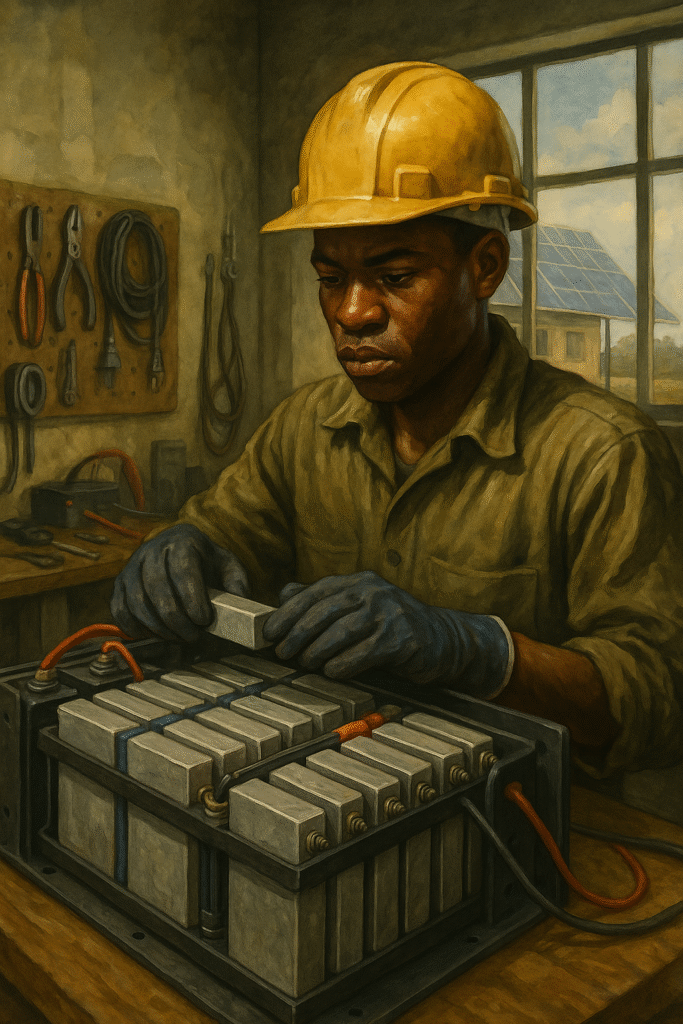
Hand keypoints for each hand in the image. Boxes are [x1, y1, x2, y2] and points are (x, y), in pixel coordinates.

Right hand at [111, 523, 249, 641]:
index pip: (182, 568)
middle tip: (194, 636)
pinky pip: (119, 608)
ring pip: (136, 600)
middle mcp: (152, 549)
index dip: (192, 597)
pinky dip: (134, 627)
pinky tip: (154, 634)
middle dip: (176, 618)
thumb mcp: (229, 567)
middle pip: (157, 586)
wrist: (181, 555)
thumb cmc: (208, 564)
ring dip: (158, 626)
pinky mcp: (119, 583)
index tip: (204, 620)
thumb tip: (239, 604)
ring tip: (179, 637)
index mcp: (182, 540)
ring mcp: (132, 566)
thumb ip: (237, 584)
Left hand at [263, 571, 511, 697]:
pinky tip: (332, 672)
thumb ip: (324, 601)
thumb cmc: (392, 628)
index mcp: (359, 582)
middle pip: (326, 610)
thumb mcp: (359, 608)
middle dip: (299, 633)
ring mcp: (390, 613)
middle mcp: (373, 591)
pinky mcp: (404, 638)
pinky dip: (345, 663)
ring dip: (318, 650)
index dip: (290, 612)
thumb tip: (285, 594)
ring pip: (343, 630)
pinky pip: (367, 651)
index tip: (269, 633)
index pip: (316, 592)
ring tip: (304, 663)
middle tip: (283, 653)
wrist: (443, 641)